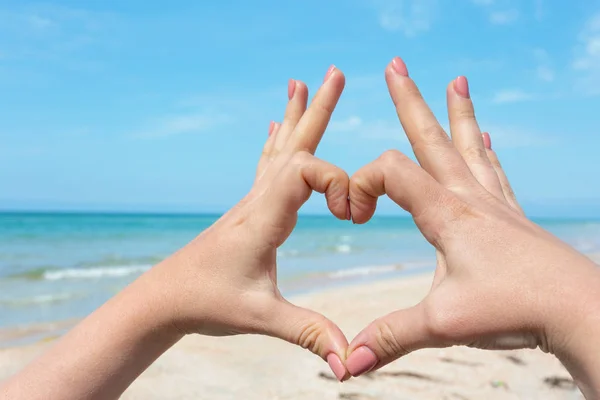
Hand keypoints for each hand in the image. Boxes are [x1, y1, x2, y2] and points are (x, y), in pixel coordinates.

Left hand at [152, 65, 350, 379]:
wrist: (163, 299)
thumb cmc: (206, 301)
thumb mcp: (261, 317)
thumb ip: (307, 332)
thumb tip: (348, 362)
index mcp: (264, 215)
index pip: (306, 169)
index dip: (336, 180)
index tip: (350, 215)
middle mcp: (258, 199)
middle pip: (293, 143)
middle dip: (317, 108)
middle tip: (334, 72)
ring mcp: (251, 201)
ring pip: (280, 149)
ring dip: (297, 116)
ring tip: (301, 83)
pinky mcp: (248, 210)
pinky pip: (267, 166)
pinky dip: (277, 142)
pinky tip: (274, 125)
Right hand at [345, 57, 599, 396]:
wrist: (579, 310)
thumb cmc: (515, 309)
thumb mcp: (441, 324)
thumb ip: (389, 338)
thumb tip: (346, 365)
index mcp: (446, 213)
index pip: (390, 171)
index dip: (360, 185)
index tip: (353, 217)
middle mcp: (470, 198)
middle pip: (433, 139)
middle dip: (409, 101)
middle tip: (395, 66)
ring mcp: (494, 204)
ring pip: (470, 146)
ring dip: (457, 114)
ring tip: (457, 81)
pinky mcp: (510, 217)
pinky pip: (494, 171)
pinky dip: (486, 149)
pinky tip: (489, 136)